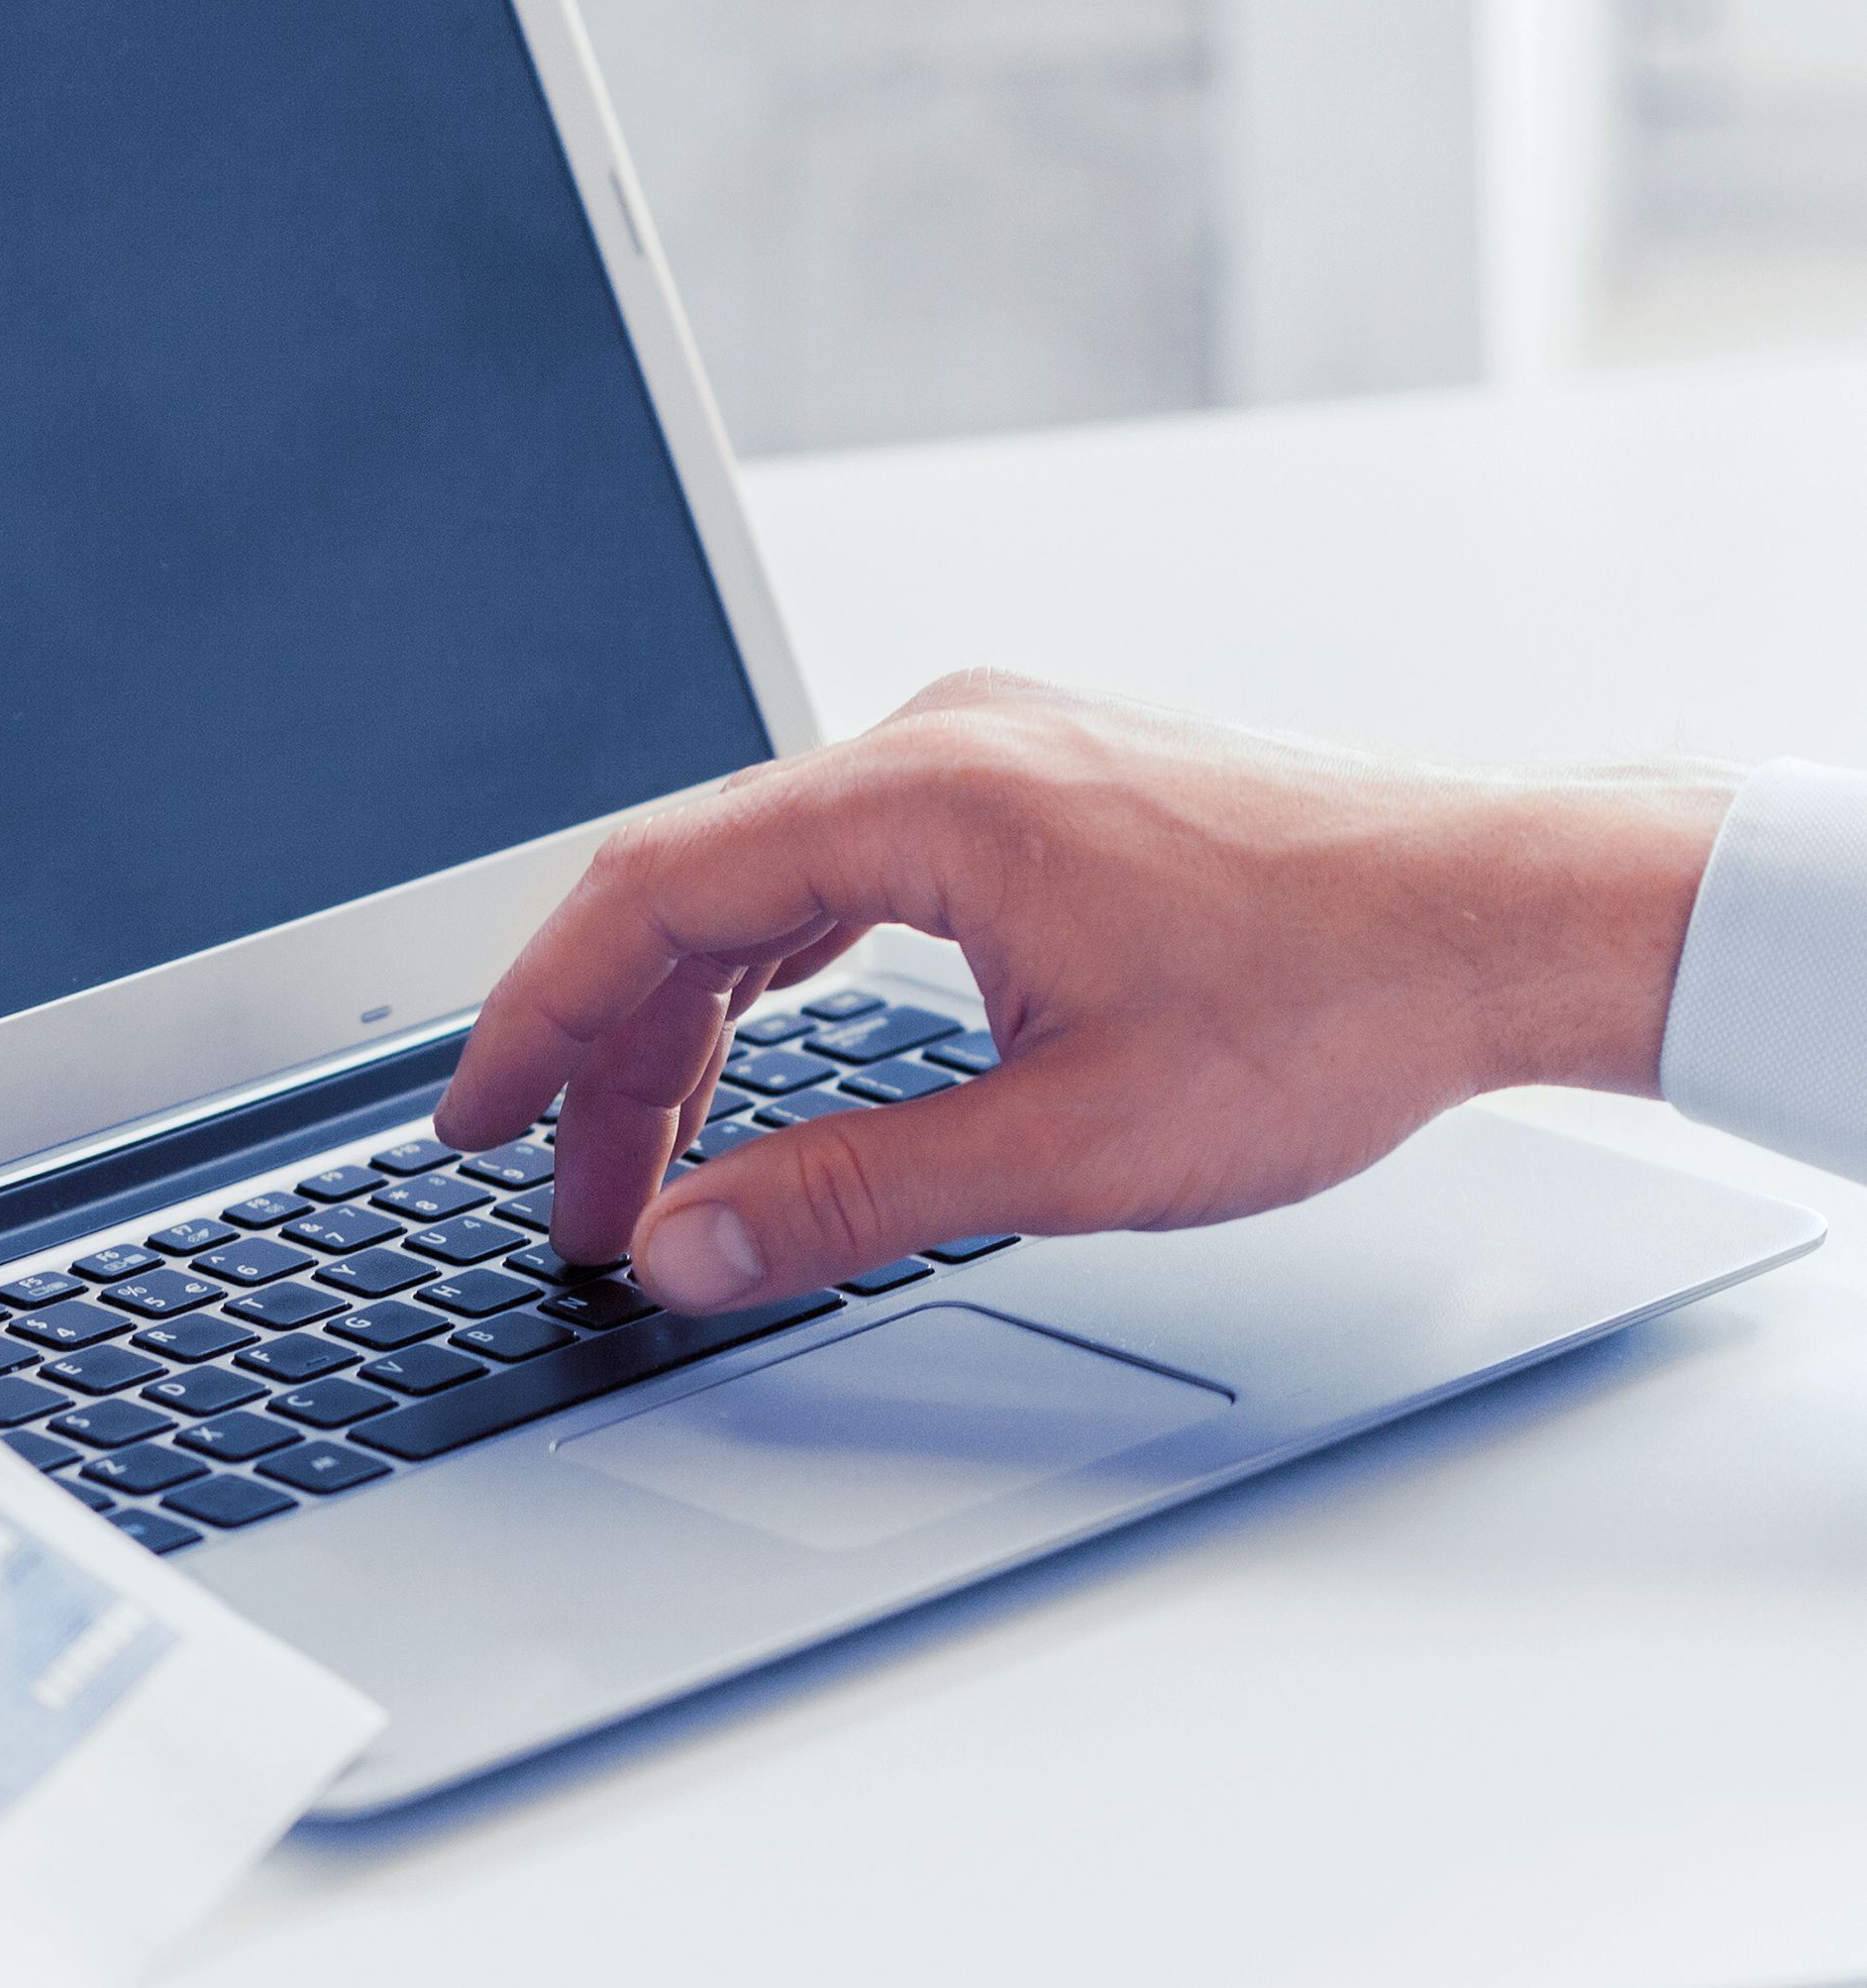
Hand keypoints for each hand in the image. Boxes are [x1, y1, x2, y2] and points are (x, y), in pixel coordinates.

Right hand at [435, 673, 1736, 1311]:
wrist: (1512, 917)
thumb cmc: (1334, 1002)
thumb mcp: (1068, 1146)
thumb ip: (848, 1196)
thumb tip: (689, 1246)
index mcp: (921, 795)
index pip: (647, 895)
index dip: (536, 1020)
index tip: (474, 1120)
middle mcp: (938, 741)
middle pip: (689, 890)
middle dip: (613, 1056)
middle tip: (572, 1199)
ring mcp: (987, 751)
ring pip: (763, 881)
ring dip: (695, 1020)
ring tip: (657, 1157)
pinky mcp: (1032, 786)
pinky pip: (843, 868)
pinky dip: (779, 970)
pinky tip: (762, 1049)